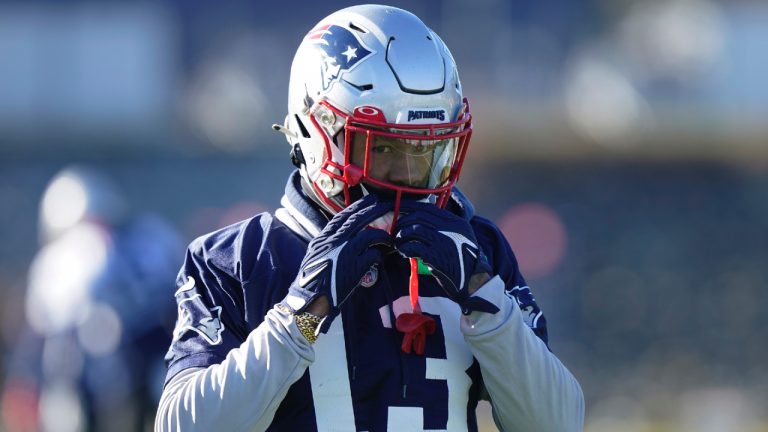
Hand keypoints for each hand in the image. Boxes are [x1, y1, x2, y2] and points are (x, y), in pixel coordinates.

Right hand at [283, 194, 393, 331]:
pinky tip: (380, 258)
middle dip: (374, 210)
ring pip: (370, 235)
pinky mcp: (355, 267)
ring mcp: (345, 253)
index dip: (357, 207)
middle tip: (387, 205)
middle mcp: (334, 241)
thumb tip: (344, 237)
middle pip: (358, 220)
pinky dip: (379, 255)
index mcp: (323, 238)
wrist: (309, 300)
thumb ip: (329, 244)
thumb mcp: (315, 255)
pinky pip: (373, 255)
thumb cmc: (311, 280)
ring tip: (390, 239)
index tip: (369, 200)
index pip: (343, 216)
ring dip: (383, 236)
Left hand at [394, 201, 496, 314]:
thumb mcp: (459, 237)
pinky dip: (405, 248)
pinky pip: (413, 247)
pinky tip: (404, 251)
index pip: (427, 207)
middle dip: (403, 222)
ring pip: (414, 230)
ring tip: (399, 242)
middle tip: (396, 230)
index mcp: (455, 222)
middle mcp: (450, 228)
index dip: (410, 208)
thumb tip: (417, 219)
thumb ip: (443, 226)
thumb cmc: (462, 260)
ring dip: (402, 236)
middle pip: (418, 217)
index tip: (398, 212)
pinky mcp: (436, 257)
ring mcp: (443, 242)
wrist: (473, 281)